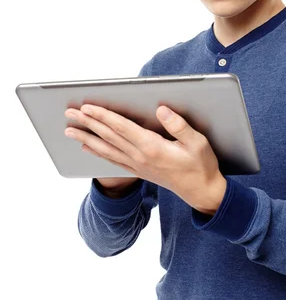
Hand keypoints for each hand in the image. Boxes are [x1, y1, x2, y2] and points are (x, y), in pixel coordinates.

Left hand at [64, 104, 225, 210]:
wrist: (201, 192)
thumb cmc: (201, 165)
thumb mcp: (197, 142)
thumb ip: (178, 125)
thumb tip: (161, 110)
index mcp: (152, 148)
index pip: (122, 128)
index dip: (104, 116)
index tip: (88, 107)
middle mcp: (140, 157)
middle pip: (109, 137)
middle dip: (88, 123)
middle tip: (70, 112)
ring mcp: (137, 166)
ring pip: (106, 149)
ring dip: (86, 138)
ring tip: (69, 130)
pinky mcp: (138, 171)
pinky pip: (112, 160)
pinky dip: (97, 153)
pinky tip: (87, 148)